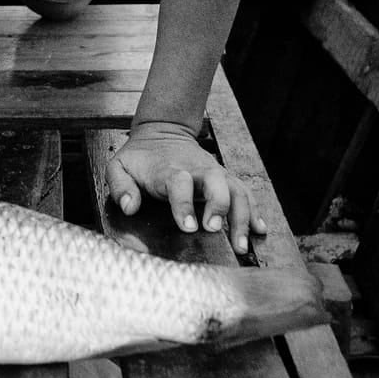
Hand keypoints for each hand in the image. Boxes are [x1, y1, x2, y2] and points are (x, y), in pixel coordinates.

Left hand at [105, 120, 267, 254]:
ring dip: (242, 216)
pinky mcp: (225, 179)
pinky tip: (259, 230)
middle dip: (219, 206)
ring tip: (242, 244)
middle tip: (216, 230)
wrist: (162, 133)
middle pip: (216, 182)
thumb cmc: (140, 157)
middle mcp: (196, 170)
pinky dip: (255, 210)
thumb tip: (129, 207)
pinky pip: (245, 193)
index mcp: (168, 169)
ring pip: (236, 190)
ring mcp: (214, 173)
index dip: (184, 204)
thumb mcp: (119, 166)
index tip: (188, 227)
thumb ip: (121, 186)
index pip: (179, 183)